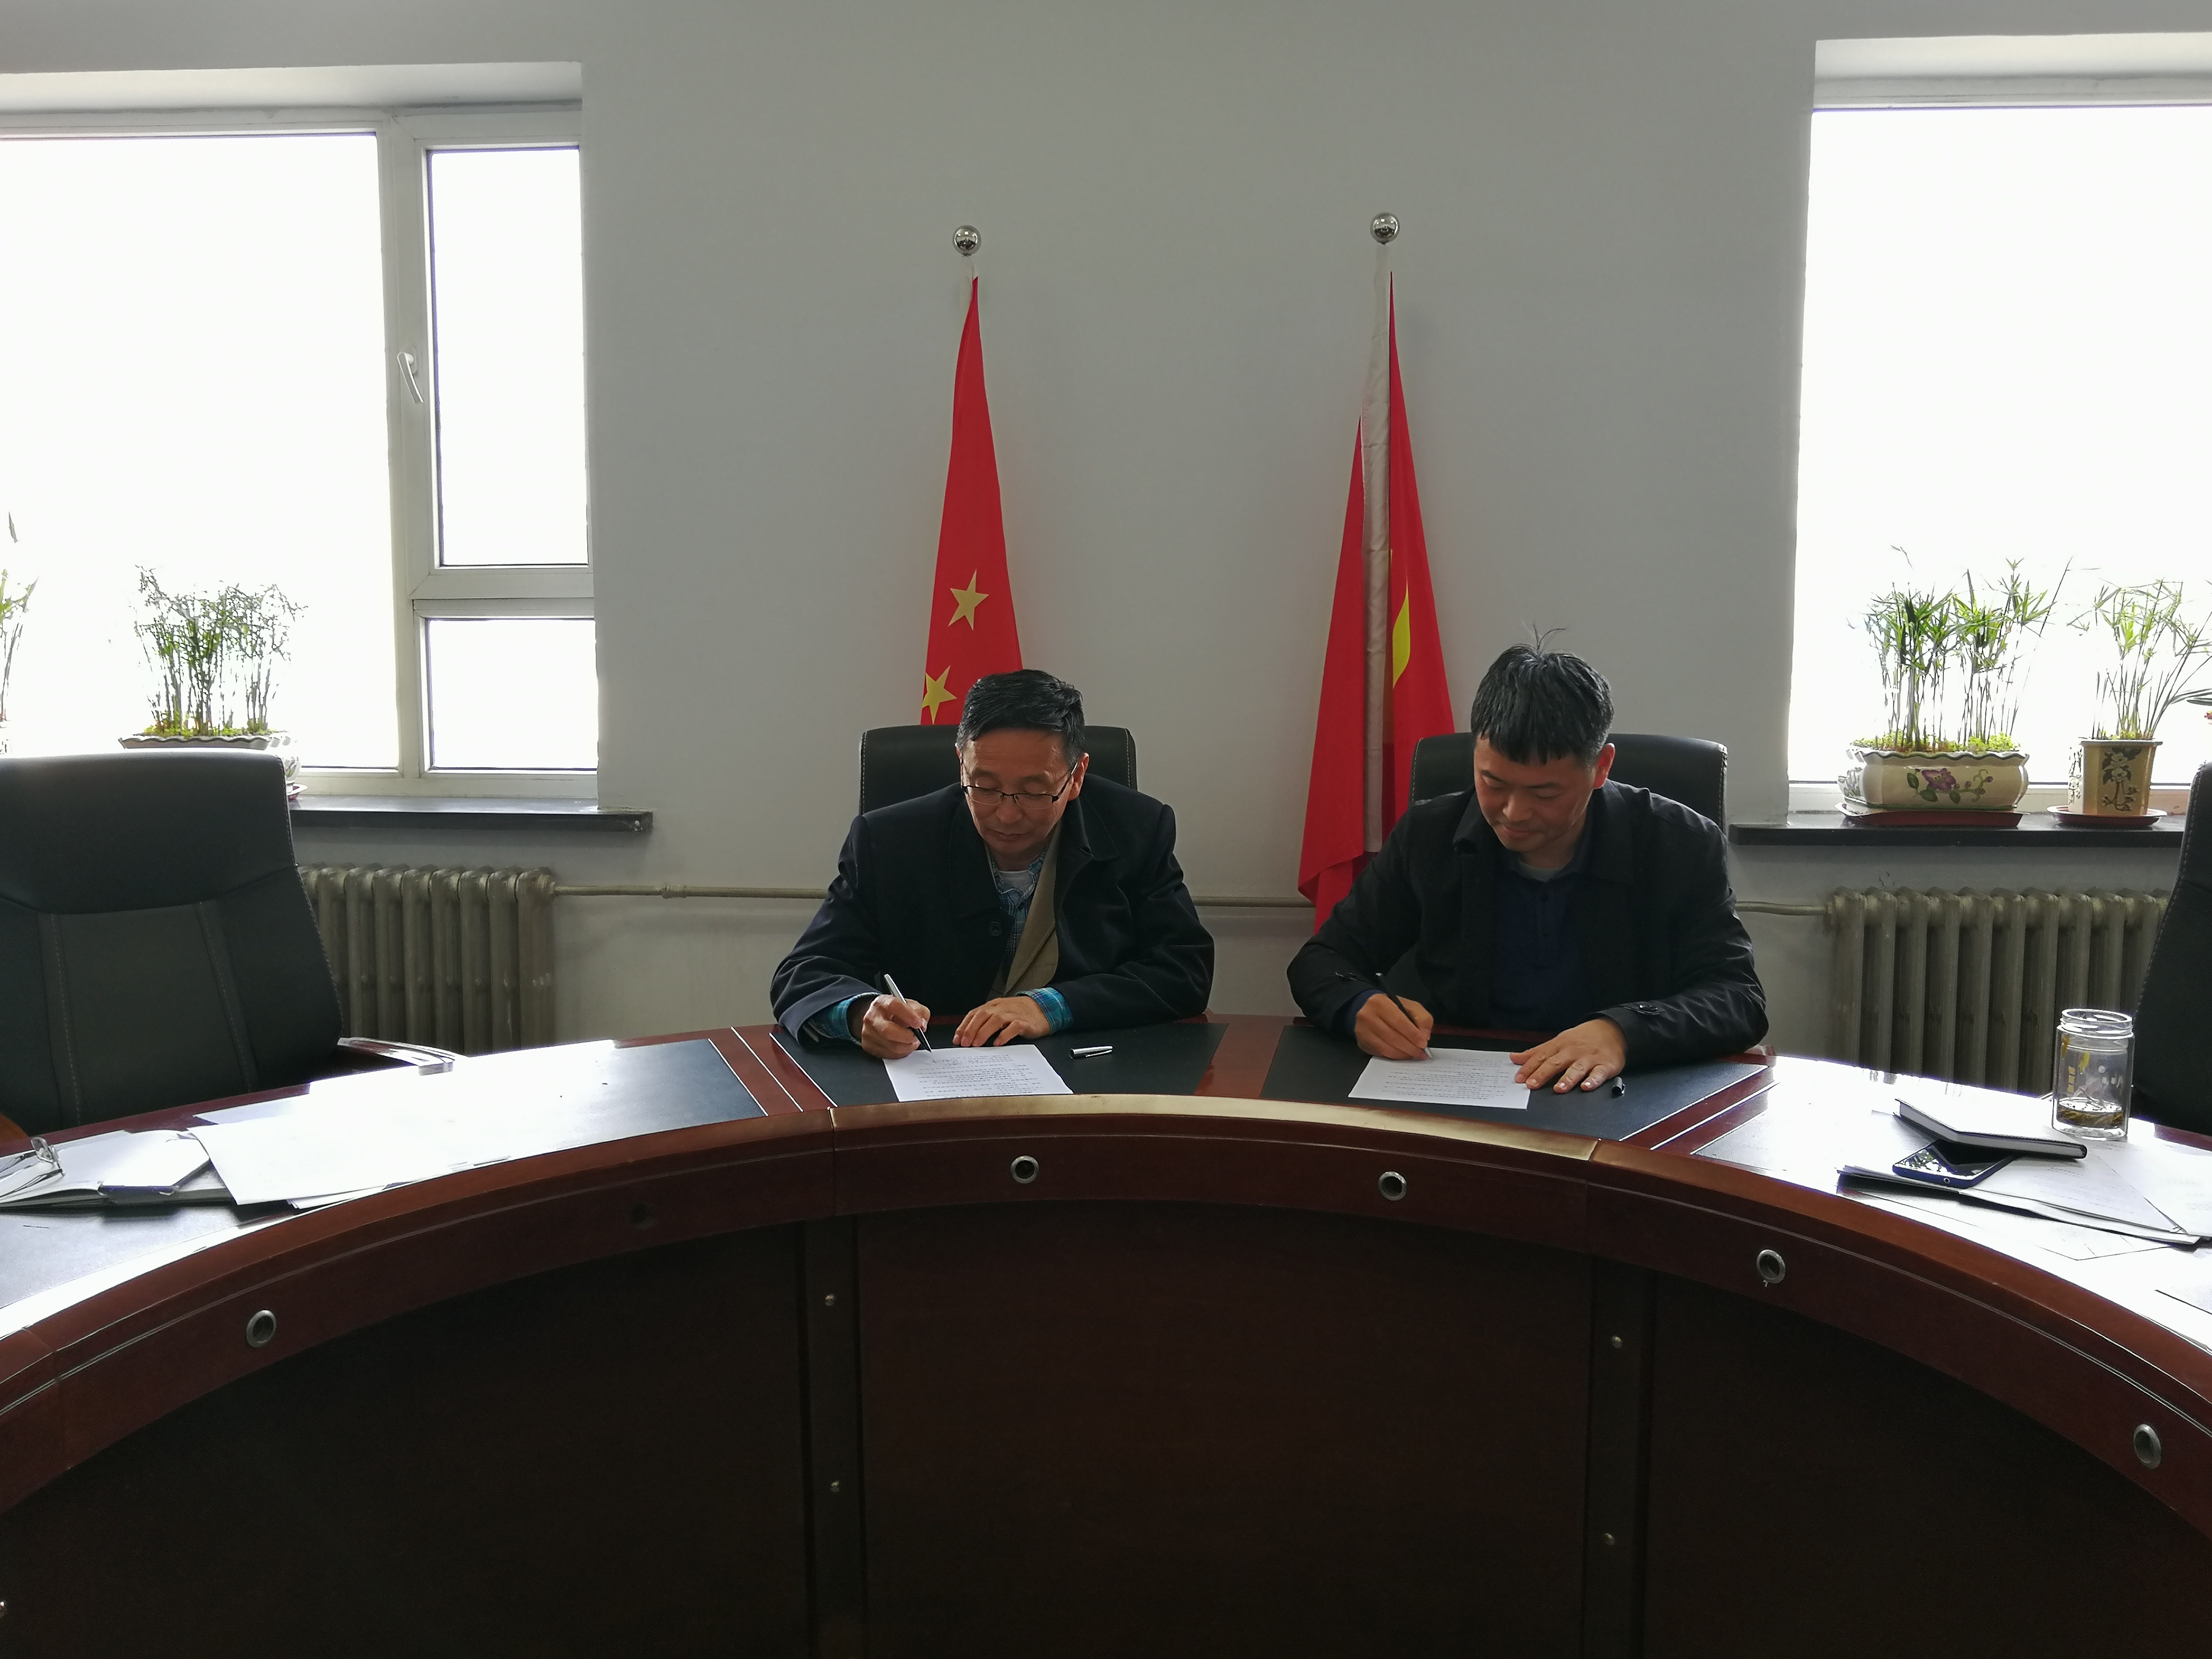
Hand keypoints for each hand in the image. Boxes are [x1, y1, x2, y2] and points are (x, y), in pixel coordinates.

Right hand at [857, 994, 931, 1058]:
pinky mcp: (869, 1046)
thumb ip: (920, 1012)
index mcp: (882, 1002)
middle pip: (888, 1031)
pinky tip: (904, 1046)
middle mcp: (872, 1017)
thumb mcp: (911, 1005)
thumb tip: (922, 1025)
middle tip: (916, 1036)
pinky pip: (889, 1054)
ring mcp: (868, 1033)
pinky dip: (901, 1053)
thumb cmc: (895, 1012)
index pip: (893, 1006)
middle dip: (907, 1036)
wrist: (879, 1018)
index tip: (918, 1023)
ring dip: (907, 1047)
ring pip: (891, 1046)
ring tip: (912, 1042)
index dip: (908, 1015)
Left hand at [956, 996, 1051, 1046]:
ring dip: (983, 1032)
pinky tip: (998, 1043)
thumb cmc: (1019, 1013)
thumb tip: (968, 1036)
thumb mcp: (1000, 1014)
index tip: (957, 1039)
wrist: (1042, 1008)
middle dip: (971, 1029)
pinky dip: (1004, 1034)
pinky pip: (1013, 1027)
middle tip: (965, 1043)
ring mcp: (1013, 1014)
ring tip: (976, 1044)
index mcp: (993, 1006)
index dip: (964, 1026)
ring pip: (995, 1020)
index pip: (975, 1014)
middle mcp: (1001, 1008)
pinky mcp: (1024, 1022)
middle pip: (983, 1015)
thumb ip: (986, 1022)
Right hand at [1354, 993, 1432, 1059]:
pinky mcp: (1362, 1042)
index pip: (1398, 1021)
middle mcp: (1367, 1016)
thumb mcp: (1410, 1006)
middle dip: (1410, 1047)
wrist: (1370, 1010)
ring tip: (1414, 1054)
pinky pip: (1381, 1053)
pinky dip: (1395, 1056)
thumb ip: (1422, 1018)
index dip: (1412, 1034)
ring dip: (1403, 1054)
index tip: (1423, 1043)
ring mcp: (1362, 1031)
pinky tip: (1403, 1054)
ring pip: (1386, 1048)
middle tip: (1421, 1052)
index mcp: (1380, 1003)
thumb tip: (1424, 1036)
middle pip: (1392, 1037)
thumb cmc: (1392, 1008)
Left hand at [1511, 1018, 1626, 1092]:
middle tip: (1531, 1085)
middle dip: (1542, 1074)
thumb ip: (1536, 1052)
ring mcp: (1589, 1058)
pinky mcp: (1605, 1065)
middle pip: (1556, 1063)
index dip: (1529, 1067)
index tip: (1519, 1078)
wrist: (1611, 1030)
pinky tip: (1586, 1087)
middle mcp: (1573, 1052)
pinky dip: (1593, 1080)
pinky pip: (1599, 1074)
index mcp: (1560, 1045)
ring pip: (1576, 1068)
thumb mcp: (1557, 1041)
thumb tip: (1515, 1058)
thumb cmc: (1581, 1039)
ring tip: (1558, 1088)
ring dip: (1567, 1078)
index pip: (1541, 1056)